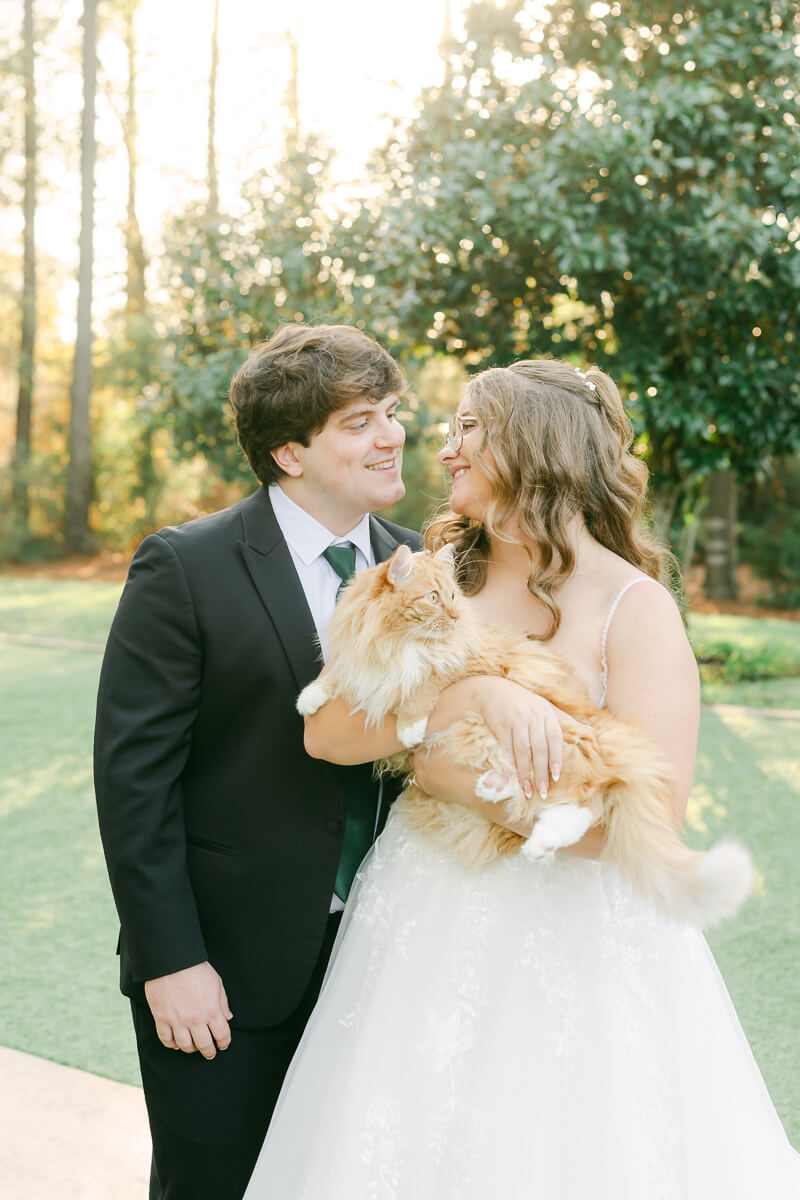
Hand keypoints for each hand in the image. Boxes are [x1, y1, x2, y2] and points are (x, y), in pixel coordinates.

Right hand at [144, 962, 231, 1059]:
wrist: (171, 961)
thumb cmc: (196, 969)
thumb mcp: (217, 983)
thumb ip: (223, 1003)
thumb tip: (228, 1017)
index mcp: (211, 1010)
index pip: (222, 1035)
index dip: (224, 1042)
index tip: (223, 1044)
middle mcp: (195, 1019)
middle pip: (204, 1045)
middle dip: (209, 1051)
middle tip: (210, 1053)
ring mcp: (177, 1021)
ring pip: (185, 1046)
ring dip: (191, 1049)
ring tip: (194, 1047)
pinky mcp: (161, 1019)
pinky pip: (166, 1040)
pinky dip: (172, 1044)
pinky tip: (176, 1043)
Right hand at [471, 676, 566, 799]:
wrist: (493, 691)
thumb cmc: (524, 701)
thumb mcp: (546, 706)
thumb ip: (566, 720)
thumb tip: (591, 731)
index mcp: (546, 713)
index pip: (555, 737)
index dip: (556, 757)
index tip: (557, 776)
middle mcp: (533, 717)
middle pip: (539, 748)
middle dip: (541, 771)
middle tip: (543, 791)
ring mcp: (516, 721)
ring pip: (522, 751)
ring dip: (525, 773)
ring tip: (528, 790)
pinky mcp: (501, 726)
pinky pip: (507, 749)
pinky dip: (510, 765)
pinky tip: (513, 778)